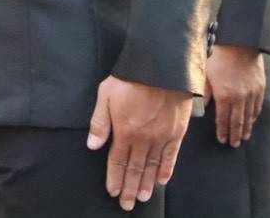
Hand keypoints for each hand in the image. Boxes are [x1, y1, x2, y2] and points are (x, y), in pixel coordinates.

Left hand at [87, 75, 193, 210]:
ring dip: (146, 184)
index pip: (117, 161)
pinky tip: (162, 181)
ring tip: (141, 198)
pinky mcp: (177, 132)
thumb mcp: (106, 95)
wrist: (162, 66)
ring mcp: (162, 136)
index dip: (114, 178)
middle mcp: (143, 138)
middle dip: (128, 188)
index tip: (112, 191)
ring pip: (152, 167)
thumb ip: (100, 122)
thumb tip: (92, 146)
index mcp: (124, 131)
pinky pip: (171, 156)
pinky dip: (166, 170)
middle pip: (134, 169)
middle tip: (126, 205)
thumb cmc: (131, 78)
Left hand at [205, 45, 265, 146]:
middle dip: (235, 134)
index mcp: (224, 96)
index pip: (223, 119)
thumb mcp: (206, 74)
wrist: (240, 44)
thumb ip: (204, 93)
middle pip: (238, 121)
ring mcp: (251, 94)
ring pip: (249, 116)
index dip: (223, 131)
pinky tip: (253, 120)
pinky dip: (255, 115)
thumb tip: (202, 107)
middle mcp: (239, 98)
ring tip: (244, 137)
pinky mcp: (260, 88)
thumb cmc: (219, 57)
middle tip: (234, 145)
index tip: (222, 140)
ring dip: (246, 128)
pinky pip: (258, 106)